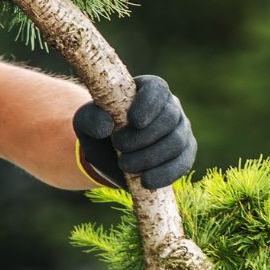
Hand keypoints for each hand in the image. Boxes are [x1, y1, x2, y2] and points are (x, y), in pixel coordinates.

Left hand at [73, 75, 196, 190]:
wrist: (107, 155)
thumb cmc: (99, 129)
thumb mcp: (86, 121)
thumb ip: (91, 118)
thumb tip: (105, 126)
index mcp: (148, 90)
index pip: (156, 89)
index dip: (148, 104)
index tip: (133, 121)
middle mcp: (170, 107)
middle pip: (169, 118)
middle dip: (144, 136)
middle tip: (119, 147)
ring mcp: (180, 131)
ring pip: (176, 142)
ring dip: (150, 157)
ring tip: (126, 165)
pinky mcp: (184, 155)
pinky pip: (182, 164)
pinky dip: (164, 174)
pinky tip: (146, 181)